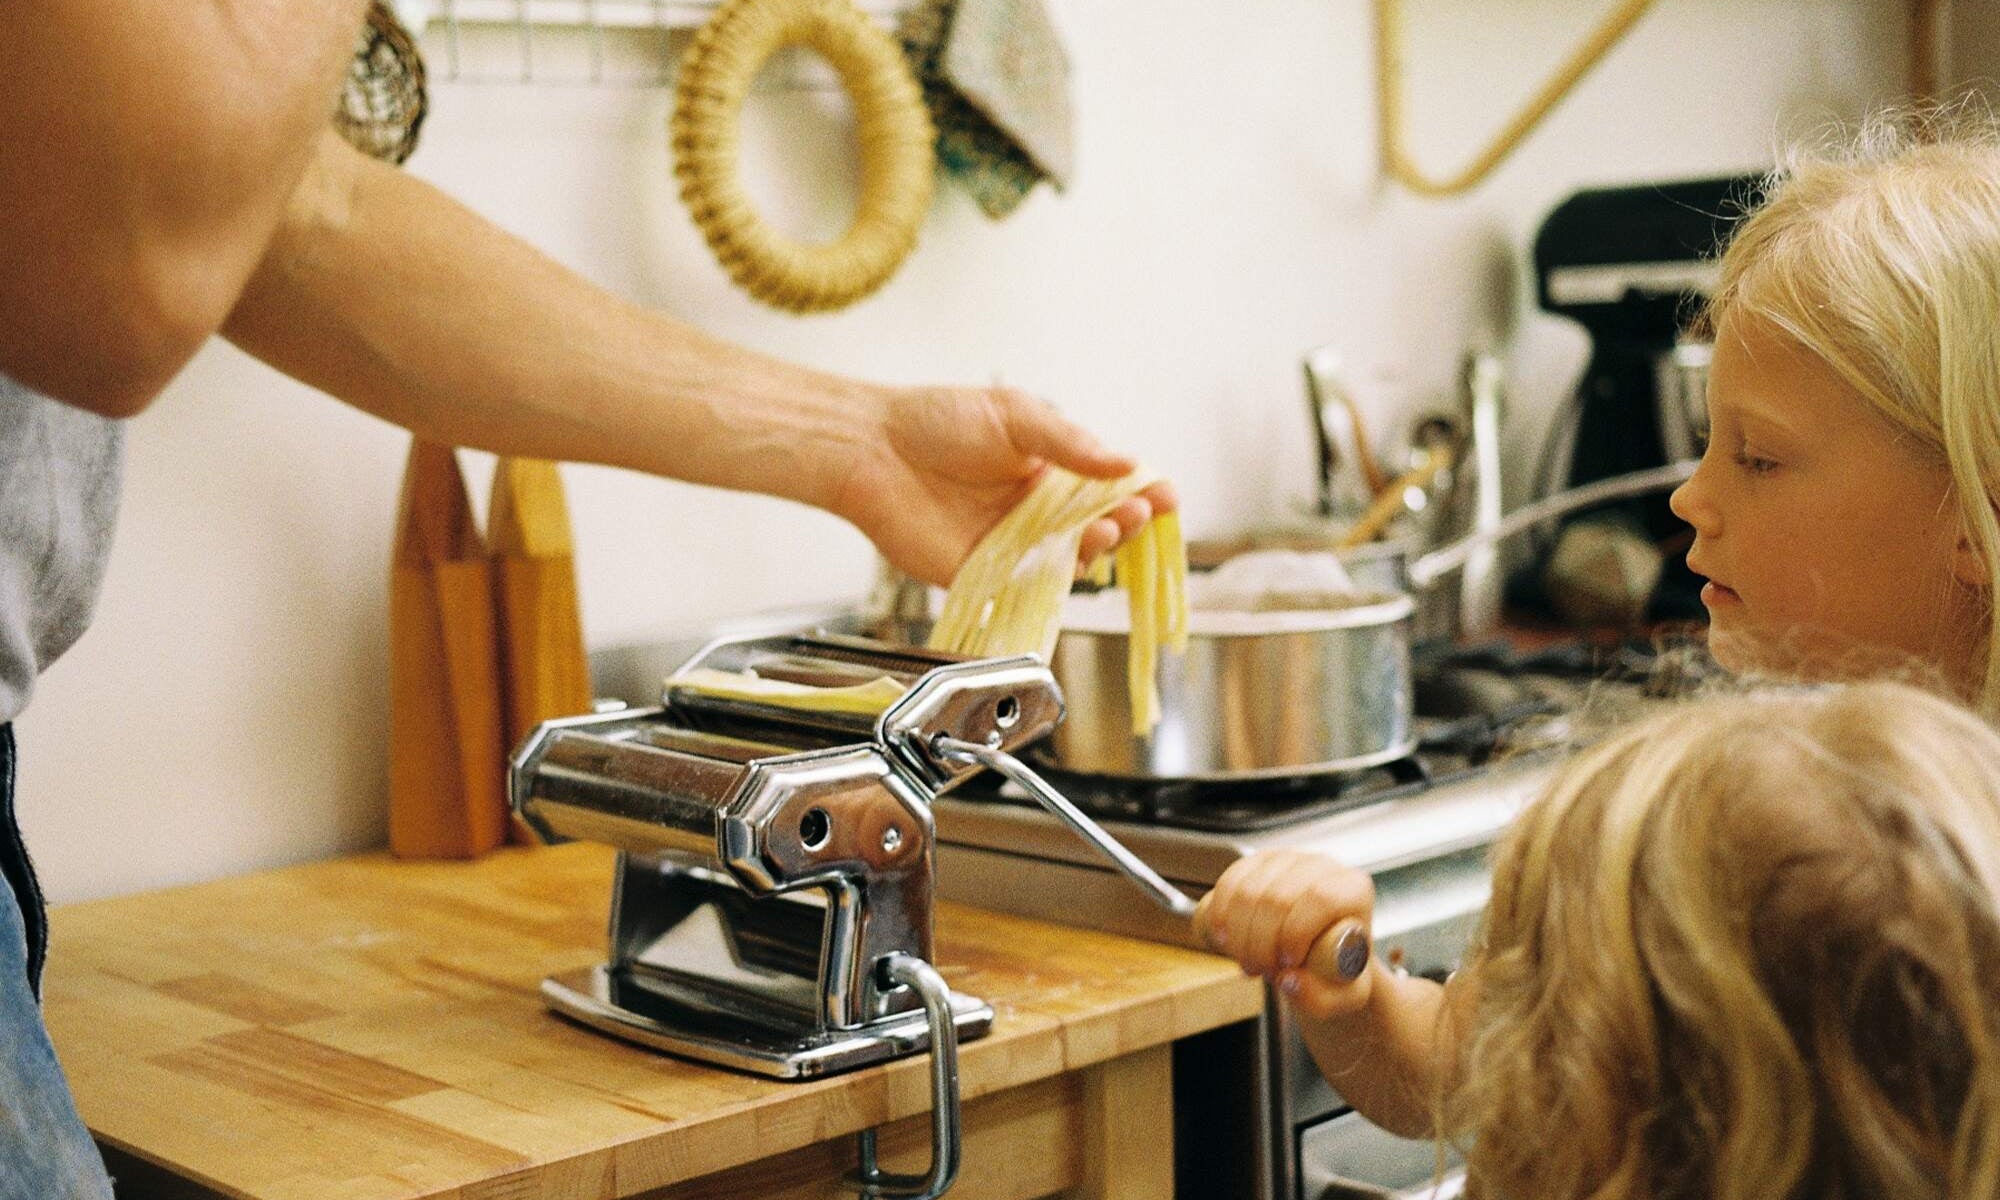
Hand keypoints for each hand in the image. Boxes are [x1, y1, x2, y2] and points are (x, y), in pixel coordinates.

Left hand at [834, 385, 1177, 586]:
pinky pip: (1030, 585)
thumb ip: (1070, 444)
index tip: (1165, 493)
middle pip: (1099, 526)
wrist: (871, 449)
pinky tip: (1072, 561)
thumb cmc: (934, 422)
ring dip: (1099, 547)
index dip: (1142, 492)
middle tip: (1138, 511)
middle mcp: (1036, 510)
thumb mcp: (1015, 416)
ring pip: (1071, 559)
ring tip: (1106, 529)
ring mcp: (1013, 544)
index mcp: (1050, 469)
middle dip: (1129, 521)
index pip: (1110, 486)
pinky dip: (1056, 580)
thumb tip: (1126, 464)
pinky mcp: (985, 573)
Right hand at [1193, 849, 1376, 1021]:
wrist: (1318, 956)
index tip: (1287, 964)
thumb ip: (1323, 999)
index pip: (1320, 899)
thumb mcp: (1343, 998)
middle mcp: (1322, 866)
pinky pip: (1229, 883)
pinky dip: (1220, 915)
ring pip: (1248, 891)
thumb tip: (1289, 981)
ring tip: (1248, 961)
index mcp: (1353, 890)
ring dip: (1239, 935)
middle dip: (1260, 942)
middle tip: (1259, 970)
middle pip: (1278, 896)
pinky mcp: (1257, 862)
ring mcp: (1287, 859)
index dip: (1296, 932)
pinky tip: (1226, 940)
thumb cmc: (1336, 973)